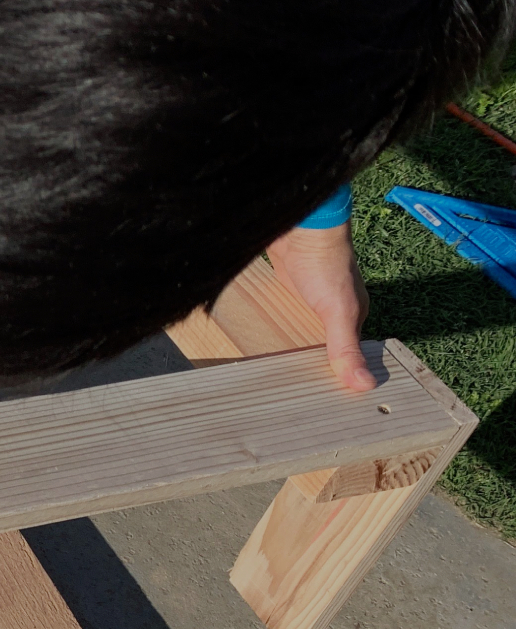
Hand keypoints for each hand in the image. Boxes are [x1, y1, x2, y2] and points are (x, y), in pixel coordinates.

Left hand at [266, 222, 373, 391]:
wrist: (300, 225)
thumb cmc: (325, 263)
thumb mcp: (338, 311)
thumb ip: (344, 347)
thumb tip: (364, 385)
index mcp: (353, 315)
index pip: (349, 353)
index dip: (338, 375)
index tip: (326, 402)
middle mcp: (334, 307)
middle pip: (324, 343)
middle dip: (314, 364)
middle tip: (295, 394)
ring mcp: (311, 296)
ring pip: (303, 330)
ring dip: (294, 347)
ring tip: (277, 376)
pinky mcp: (289, 286)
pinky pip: (284, 314)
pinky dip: (278, 329)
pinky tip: (264, 342)